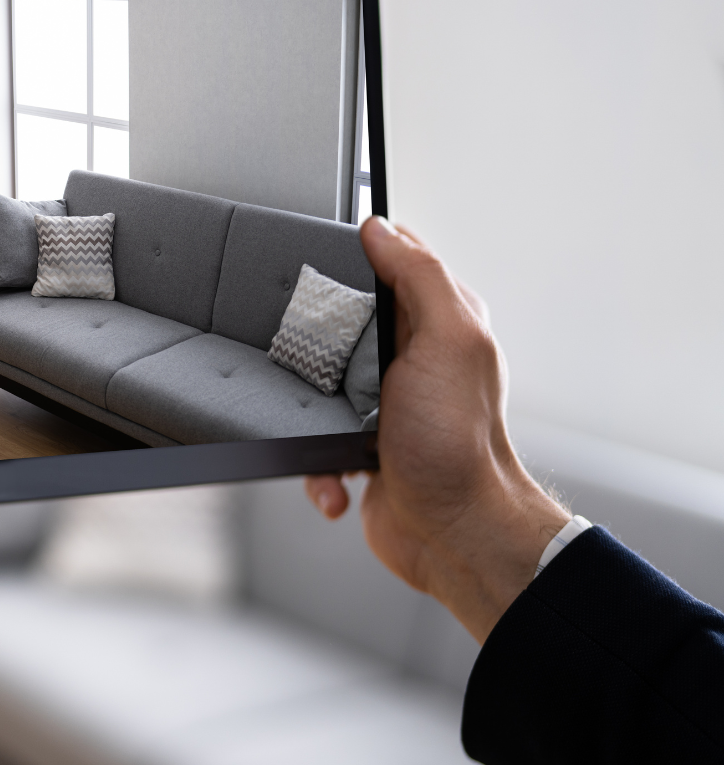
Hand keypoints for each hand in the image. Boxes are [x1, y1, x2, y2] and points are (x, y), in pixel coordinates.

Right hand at [305, 218, 567, 643]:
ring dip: (307, 411)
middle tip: (309, 351)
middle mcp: (411, 359)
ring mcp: (381, 405)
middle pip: (339, 320)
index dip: (356, 253)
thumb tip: (381, 229)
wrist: (454, 535)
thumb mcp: (449, 342)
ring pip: (315, 381)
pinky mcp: (357, 446)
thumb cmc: (457, 447)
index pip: (393, 263)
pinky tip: (336, 477)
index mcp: (438, 323)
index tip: (318, 254)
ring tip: (323, 427)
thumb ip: (420, 278)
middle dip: (313, 337)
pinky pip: (313, 441)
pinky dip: (316, 465)